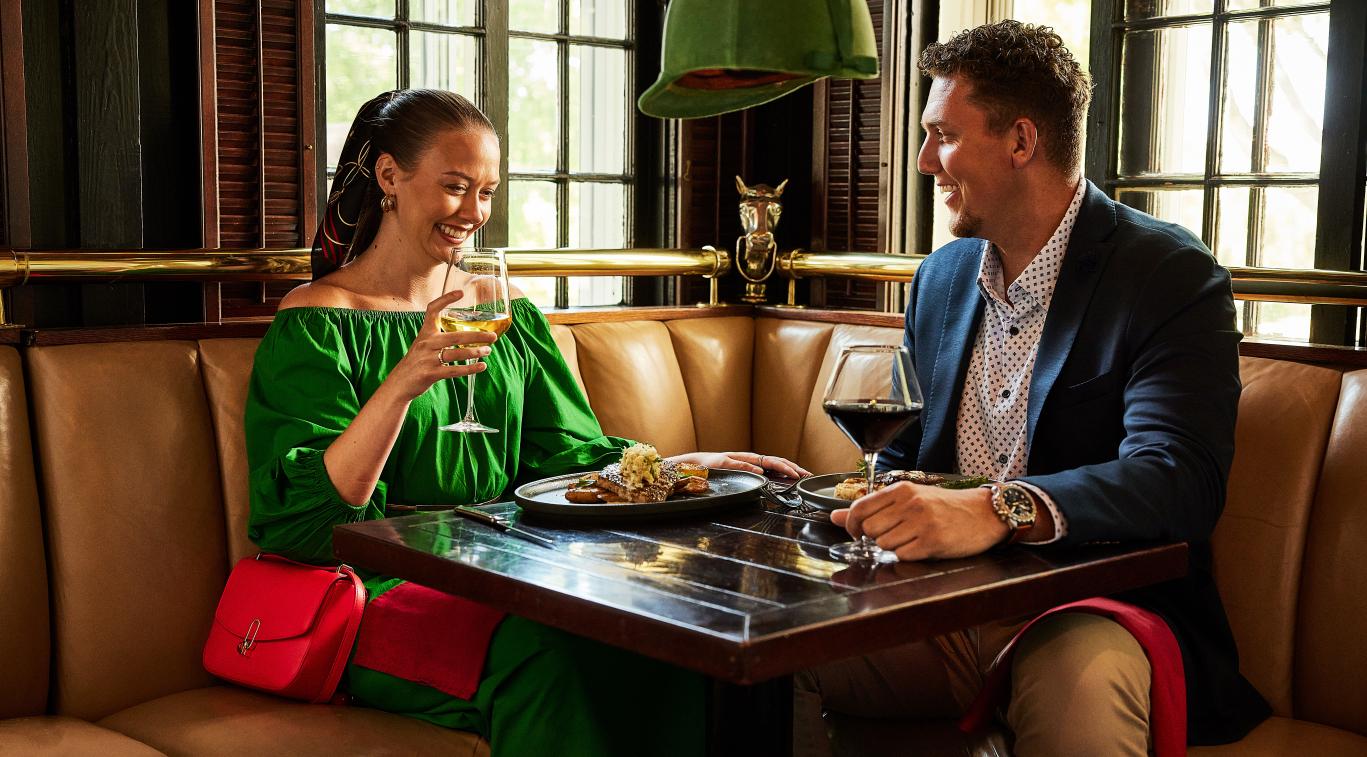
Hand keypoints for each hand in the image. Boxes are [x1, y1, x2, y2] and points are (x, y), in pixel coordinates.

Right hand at [385, 289, 498, 401]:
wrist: (399, 383)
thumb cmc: (415, 363)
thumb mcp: (423, 345)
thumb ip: (439, 339)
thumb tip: (465, 336)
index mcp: (425, 333)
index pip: (433, 310)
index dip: (445, 299)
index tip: (460, 293)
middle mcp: (426, 343)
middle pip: (455, 336)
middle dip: (477, 336)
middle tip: (493, 336)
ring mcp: (428, 359)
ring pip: (457, 353)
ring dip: (476, 352)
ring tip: (488, 351)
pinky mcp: (430, 374)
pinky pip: (454, 370)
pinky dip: (470, 369)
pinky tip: (481, 367)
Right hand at [667, 451, 810, 478]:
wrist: (693, 464)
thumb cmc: (716, 471)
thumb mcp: (738, 475)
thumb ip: (752, 478)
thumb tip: (768, 484)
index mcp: (753, 462)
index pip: (777, 463)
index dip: (792, 468)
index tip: (806, 476)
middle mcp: (748, 458)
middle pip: (775, 460)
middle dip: (792, 467)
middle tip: (805, 475)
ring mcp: (737, 458)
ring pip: (762, 460)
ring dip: (779, 466)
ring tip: (792, 472)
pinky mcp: (724, 462)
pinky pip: (739, 464)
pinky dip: (750, 467)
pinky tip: (760, 472)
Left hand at [832, 482, 1008, 560]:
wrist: (984, 514)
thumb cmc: (945, 507)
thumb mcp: (909, 500)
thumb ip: (871, 508)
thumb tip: (833, 516)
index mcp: (901, 490)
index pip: (859, 508)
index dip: (851, 526)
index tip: (857, 533)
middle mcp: (910, 503)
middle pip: (869, 530)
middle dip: (875, 538)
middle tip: (894, 536)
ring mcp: (921, 522)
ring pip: (883, 544)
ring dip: (893, 547)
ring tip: (911, 540)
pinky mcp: (932, 541)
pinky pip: (903, 555)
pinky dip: (907, 555)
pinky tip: (921, 547)